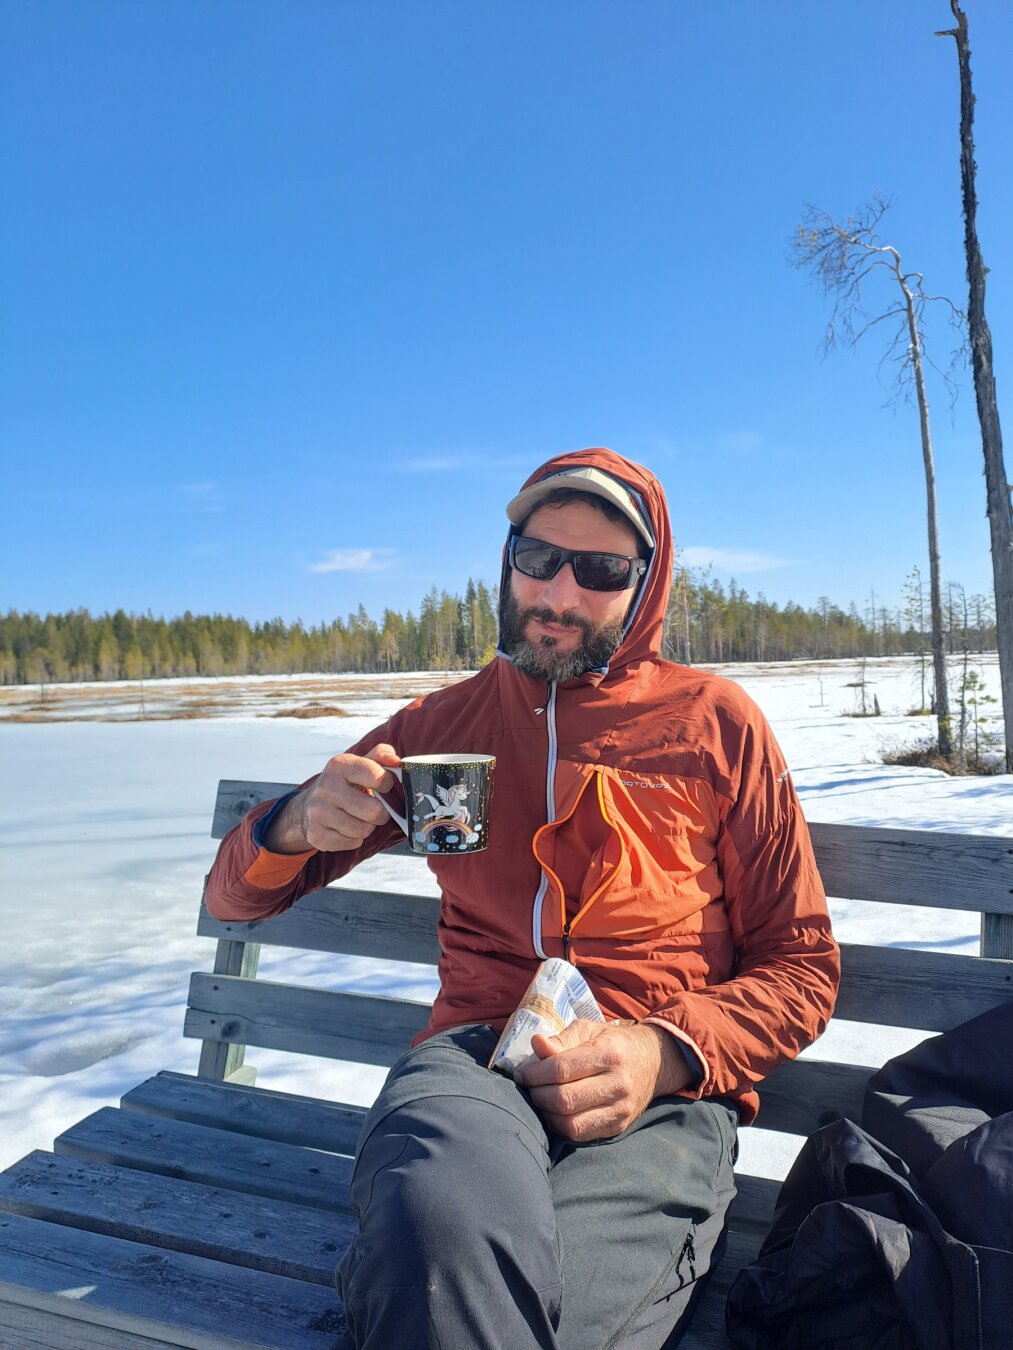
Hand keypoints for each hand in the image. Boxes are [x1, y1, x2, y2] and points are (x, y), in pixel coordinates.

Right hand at [263, 744, 400, 853]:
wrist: (308, 806)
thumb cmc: (345, 784)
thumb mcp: (360, 764)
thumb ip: (381, 756)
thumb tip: (396, 761)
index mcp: (339, 766)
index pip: (377, 776)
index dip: (387, 784)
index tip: (383, 786)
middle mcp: (326, 788)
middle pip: (373, 810)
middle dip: (381, 813)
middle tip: (375, 809)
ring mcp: (318, 813)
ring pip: (364, 829)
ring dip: (368, 826)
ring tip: (359, 818)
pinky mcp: (317, 835)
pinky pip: (353, 843)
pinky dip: (355, 839)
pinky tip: (347, 828)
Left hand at [514, 1019, 691, 1142]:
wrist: (654, 1063)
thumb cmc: (613, 1043)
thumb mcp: (589, 1030)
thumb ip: (561, 1039)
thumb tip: (536, 1044)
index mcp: (609, 1053)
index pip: (561, 1069)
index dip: (534, 1073)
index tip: (521, 1073)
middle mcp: (618, 1083)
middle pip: (564, 1099)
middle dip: (537, 1094)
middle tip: (527, 1086)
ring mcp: (620, 1109)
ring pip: (570, 1123)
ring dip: (545, 1114)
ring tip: (539, 1099)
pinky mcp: (618, 1127)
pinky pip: (581, 1135)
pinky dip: (560, 1126)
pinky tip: (554, 1113)